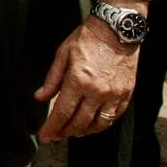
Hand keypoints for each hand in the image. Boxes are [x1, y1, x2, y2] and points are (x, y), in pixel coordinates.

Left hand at [34, 17, 138, 140]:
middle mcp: (97, 91)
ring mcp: (114, 94)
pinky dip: (102, 124)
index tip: (45, 136)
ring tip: (73, 131)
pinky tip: (93, 124)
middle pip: (79, 123)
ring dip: (83, 132)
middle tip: (56, 135)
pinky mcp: (126, 94)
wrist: (116, 29)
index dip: (52, 128)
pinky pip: (114, 117)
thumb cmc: (88, 38)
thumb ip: (52, 78)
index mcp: (78, 80)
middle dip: (64, 133)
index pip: (62, 112)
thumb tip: (40, 97)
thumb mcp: (63, 53)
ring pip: (98, 125)